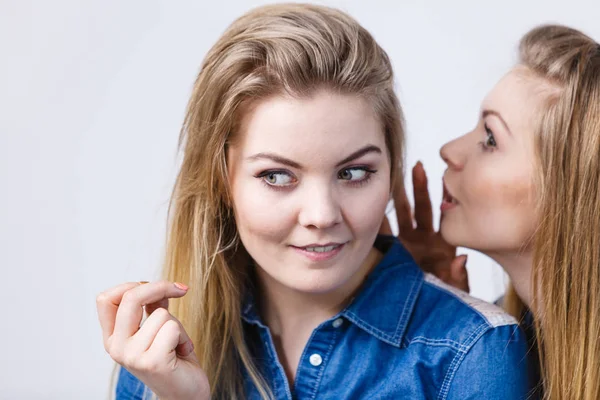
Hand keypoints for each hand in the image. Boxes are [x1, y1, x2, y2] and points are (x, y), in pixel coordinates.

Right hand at [97, 281, 209, 399]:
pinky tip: (181, 352)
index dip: (131, 284)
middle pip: (130, 297)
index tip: (155, 287)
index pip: (106, 299)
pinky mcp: (151, 362)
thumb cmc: (172, 359)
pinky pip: (172, 328)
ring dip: (177, 324)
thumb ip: (151, 308)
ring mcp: (132, 356)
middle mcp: (116, 347)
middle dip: (159, 286)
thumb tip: (157, 287)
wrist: (184, 394)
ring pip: (160, 314)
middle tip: (180, 289)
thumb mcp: (157, 328)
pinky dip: (184, 336)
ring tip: (176, 344)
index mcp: (112, 337)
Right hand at [380, 162, 469, 291]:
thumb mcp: (456, 289)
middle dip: (418, 187)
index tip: (443, 179)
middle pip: (421, 207)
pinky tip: (374, 207)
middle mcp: (425, 239)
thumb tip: (461, 259)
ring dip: (398, 197)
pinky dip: (381, 221)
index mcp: (443, 243)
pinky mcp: (396, 251)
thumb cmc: (447, 298)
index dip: (443, 197)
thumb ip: (458, 276)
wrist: (427, 313)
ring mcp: (409, 243)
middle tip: (416, 167)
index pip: (443, 214)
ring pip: (403, 214)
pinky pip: (387, 234)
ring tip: (392, 177)